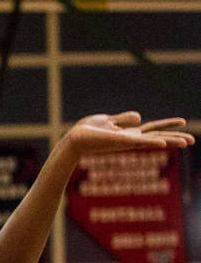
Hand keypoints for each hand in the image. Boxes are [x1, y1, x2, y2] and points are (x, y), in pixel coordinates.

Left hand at [65, 112, 194, 154]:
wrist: (74, 140)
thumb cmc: (87, 132)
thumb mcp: (108, 120)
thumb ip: (123, 119)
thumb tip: (139, 117)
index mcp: (128, 134)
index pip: (153, 129)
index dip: (167, 125)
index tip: (183, 122)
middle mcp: (130, 140)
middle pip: (158, 138)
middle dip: (175, 138)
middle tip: (193, 141)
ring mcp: (127, 142)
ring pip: (153, 142)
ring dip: (171, 141)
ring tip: (188, 142)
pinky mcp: (120, 142)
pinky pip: (139, 142)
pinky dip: (152, 143)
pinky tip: (164, 144)